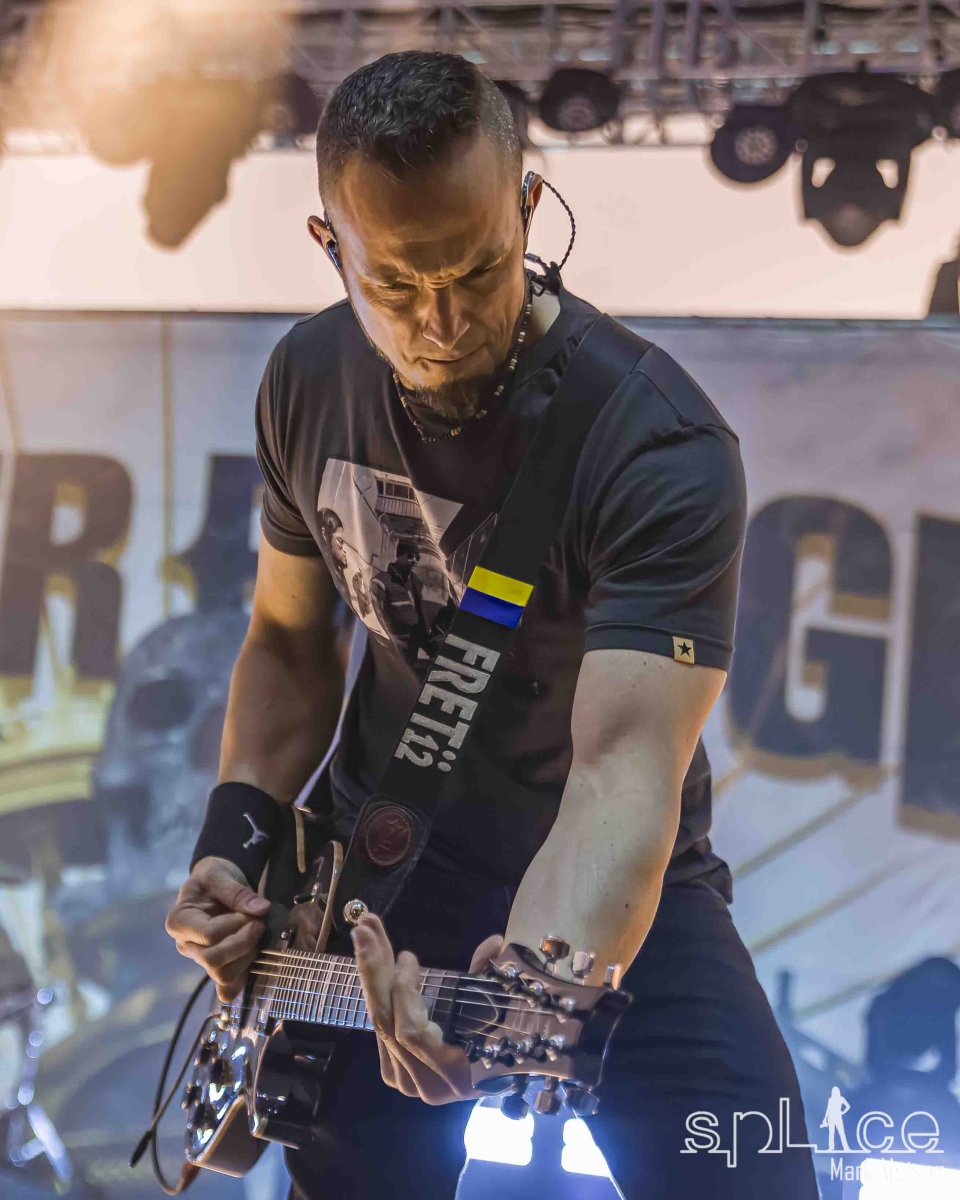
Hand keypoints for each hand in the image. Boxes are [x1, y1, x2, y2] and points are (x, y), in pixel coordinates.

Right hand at [164, 857, 269, 1000]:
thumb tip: (261, 909)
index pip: (209, 935)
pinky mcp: (216, 969)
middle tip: (259, 925)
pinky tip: (255, 956)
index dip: (236, 926)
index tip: (253, 912)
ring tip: (256, 936)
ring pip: (223, 976)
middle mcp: (185, 945)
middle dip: (243, 943)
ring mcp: (200, 960)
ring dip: (247, 957)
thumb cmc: (213, 880)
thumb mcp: (220, 876)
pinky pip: (228, 989)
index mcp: (178, 922)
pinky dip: (245, 978)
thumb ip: (238, 892)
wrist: (216, 887)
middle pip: (213, 961)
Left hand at [352, 913, 502, 1104]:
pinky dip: (377, 991)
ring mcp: (404, 1081)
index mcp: (455, 1075)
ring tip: (365, 934)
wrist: (489, 1082)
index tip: (407, 955)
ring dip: (371, 974)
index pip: (413, 1033)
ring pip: (378, 1022)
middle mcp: (423, 1084)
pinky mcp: (393, 1071)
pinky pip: (380, 1026)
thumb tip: (495, 942)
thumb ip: (489, 979)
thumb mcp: (498, 1011)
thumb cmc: (504, 1046)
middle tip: (363, 930)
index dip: (404, 992)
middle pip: (386, 1024)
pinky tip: (374, 961)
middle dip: (373, 971)